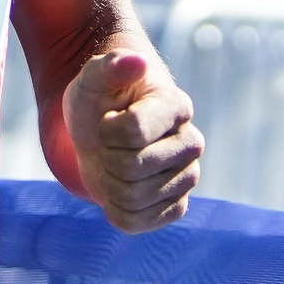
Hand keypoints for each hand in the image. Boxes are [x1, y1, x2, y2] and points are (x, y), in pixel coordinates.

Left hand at [61, 49, 201, 233]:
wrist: (100, 130)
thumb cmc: (99, 99)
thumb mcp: (92, 78)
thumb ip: (108, 66)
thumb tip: (135, 61)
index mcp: (176, 106)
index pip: (132, 130)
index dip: (106, 129)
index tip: (108, 118)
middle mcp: (191, 142)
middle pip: (131, 168)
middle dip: (105, 156)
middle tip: (109, 144)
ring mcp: (187, 177)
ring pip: (131, 198)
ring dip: (107, 182)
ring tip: (114, 162)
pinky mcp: (176, 206)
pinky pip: (135, 222)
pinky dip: (114, 208)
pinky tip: (119, 187)